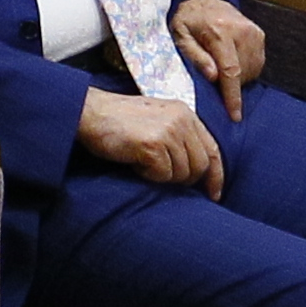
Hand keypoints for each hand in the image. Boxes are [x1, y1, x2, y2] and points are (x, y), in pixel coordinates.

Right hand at [77, 85, 219, 190]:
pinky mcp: (153, 144)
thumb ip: (179, 135)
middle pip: (200, 166)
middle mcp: (181, 119)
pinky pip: (162, 175)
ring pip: (182, 174)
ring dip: (162, 176)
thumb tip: (197, 170)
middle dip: (184, 179)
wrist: (89, 112)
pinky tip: (134, 162)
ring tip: (142, 162)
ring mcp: (168, 131)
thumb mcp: (157, 119)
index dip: (216, 175)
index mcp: (185, 112)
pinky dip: (148, 176)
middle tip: (160, 176)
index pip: (213, 149)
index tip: (213, 193)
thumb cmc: (118, 120)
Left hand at [167, 0, 263, 116]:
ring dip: (237, 77)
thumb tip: (212, 77)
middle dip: (228, 85)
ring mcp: (253, 32)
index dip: (233, 96)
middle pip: (242, 74)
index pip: (230, 71)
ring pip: (252, 71)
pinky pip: (256, 63)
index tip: (235, 116)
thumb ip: (195, 57)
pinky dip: (244, 69)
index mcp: (219, 32)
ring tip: (220, 65)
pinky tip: (230, 60)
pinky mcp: (259, 35)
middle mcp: (241, 31)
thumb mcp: (180, 37)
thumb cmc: (188, 20)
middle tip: (211, 77)